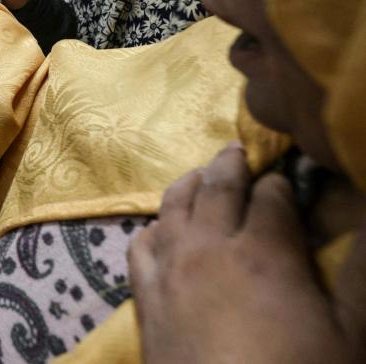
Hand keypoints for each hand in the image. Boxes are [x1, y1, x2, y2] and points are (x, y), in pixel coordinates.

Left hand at [129, 145, 365, 363]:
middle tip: (237, 150)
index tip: (288, 175)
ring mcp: (170, 271)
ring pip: (172, 207)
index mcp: (265, 252)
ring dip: (188, 185)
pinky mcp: (144, 299)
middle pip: (215, 187)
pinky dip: (155, 227)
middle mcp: (209, 248)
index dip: (283, 183)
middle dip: (229, 165)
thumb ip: (360, 277)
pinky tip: (161, 230)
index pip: (272, 196)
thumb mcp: (351, 335)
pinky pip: (140, 245)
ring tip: (199, 175)